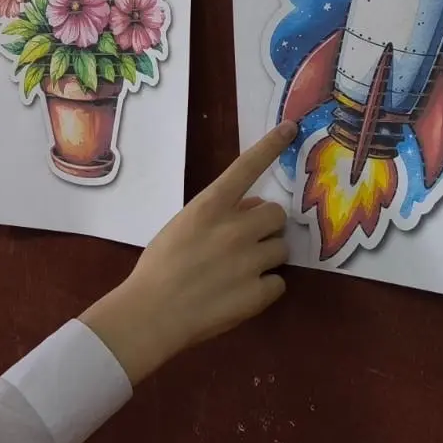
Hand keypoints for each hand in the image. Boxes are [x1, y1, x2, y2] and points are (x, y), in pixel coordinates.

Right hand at [80, 121, 296, 385]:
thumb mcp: (180, 228)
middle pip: (277, 213)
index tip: (291, 128)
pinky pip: (277, 283)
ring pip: (281, 248)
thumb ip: (214, 215)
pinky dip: (263, 289)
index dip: (270, 145)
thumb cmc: (157, 268)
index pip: (246, 167)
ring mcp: (250, 260)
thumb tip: (249, 209)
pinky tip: (239, 295)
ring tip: (239, 273)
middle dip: (266, 226)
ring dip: (266, 257)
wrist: (152, 314)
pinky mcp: (259, 291)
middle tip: (247, 241)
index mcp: (209, 207)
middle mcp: (235, 228)